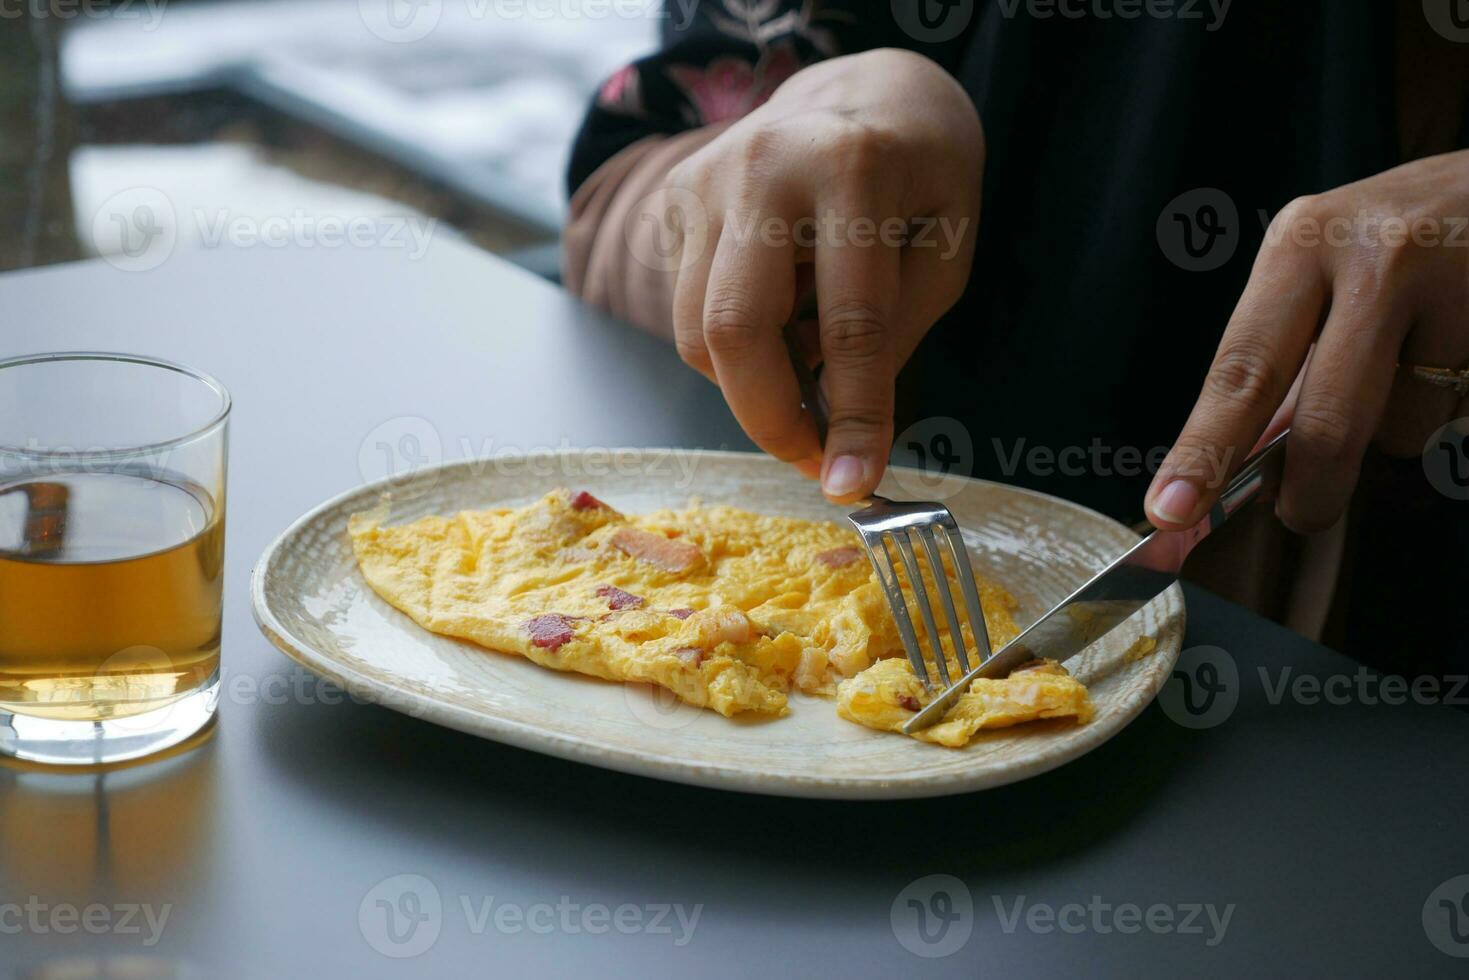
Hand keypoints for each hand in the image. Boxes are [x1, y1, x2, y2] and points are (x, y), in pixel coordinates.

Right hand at [658, 48, 982, 500]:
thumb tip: (838, 435)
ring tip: (805, 371)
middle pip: (733, 328)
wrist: (865, 90)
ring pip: (696, 332)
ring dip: (750, 383)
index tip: (854, 482)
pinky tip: (778, 316)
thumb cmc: (921, 175)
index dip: (855, 415)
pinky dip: (731, 344)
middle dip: (769, 417)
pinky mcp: (674, 198)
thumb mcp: (945, 251)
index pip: (850, 322)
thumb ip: (892, 337)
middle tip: (812, 456)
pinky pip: (686, 308)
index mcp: (854, 169)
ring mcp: (704, 179)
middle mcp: (763, 167)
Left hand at [1146, 149, 1468, 532]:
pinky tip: (1462, 348)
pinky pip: (1463, 416)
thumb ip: (1287, 361)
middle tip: (1300, 514)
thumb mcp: (1331, 267)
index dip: (1204, 451)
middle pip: (1328, 419)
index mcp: (1303, 245)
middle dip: (1311, 488)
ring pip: (1406, 427)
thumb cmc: (1411, 236)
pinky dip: (1453, 406)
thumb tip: (1240, 461)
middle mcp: (1376, 258)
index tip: (1170, 510)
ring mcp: (1456, 286)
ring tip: (1427, 357)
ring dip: (1402, 426)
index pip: (1241, 371)